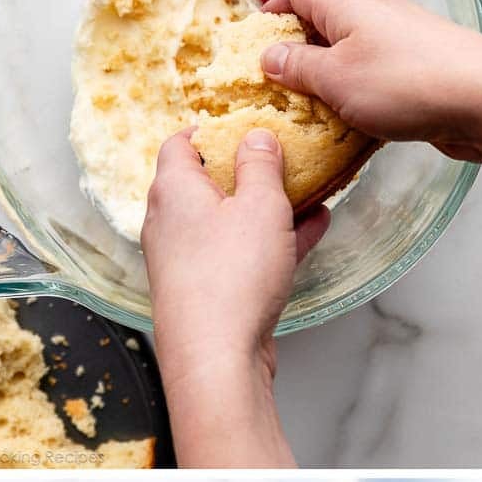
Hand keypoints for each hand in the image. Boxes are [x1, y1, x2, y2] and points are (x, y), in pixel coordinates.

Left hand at [142, 128, 326, 466]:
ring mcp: (187, 259)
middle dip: (246, 170)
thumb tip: (257, 136)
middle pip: (206, 182)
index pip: (180, 143)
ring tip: (308, 194)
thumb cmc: (231, 278)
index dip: (209, 129)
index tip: (240, 124)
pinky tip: (310, 231)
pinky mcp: (208, 291)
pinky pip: (240, 252)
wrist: (217, 357)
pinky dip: (269, 240)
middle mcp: (171, 223)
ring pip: (229, 220)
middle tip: (280, 159)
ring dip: (266, 207)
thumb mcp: (260, 205)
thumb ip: (261, 165)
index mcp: (174, 190)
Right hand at [260, 0, 481, 168]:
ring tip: (309, 113)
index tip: (254, 39)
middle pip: (324, 25)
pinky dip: (358, 99)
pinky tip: (351, 127)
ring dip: (329, 82)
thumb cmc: (407, 82)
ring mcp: (400, 44)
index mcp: (347, 4)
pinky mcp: (418, 73)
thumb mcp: (335, 77)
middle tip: (276, 87)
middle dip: (298, 54)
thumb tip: (269, 56)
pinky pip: (376, 81)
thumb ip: (298, 67)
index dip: (272, 11)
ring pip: (351, 57)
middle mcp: (375, 16)